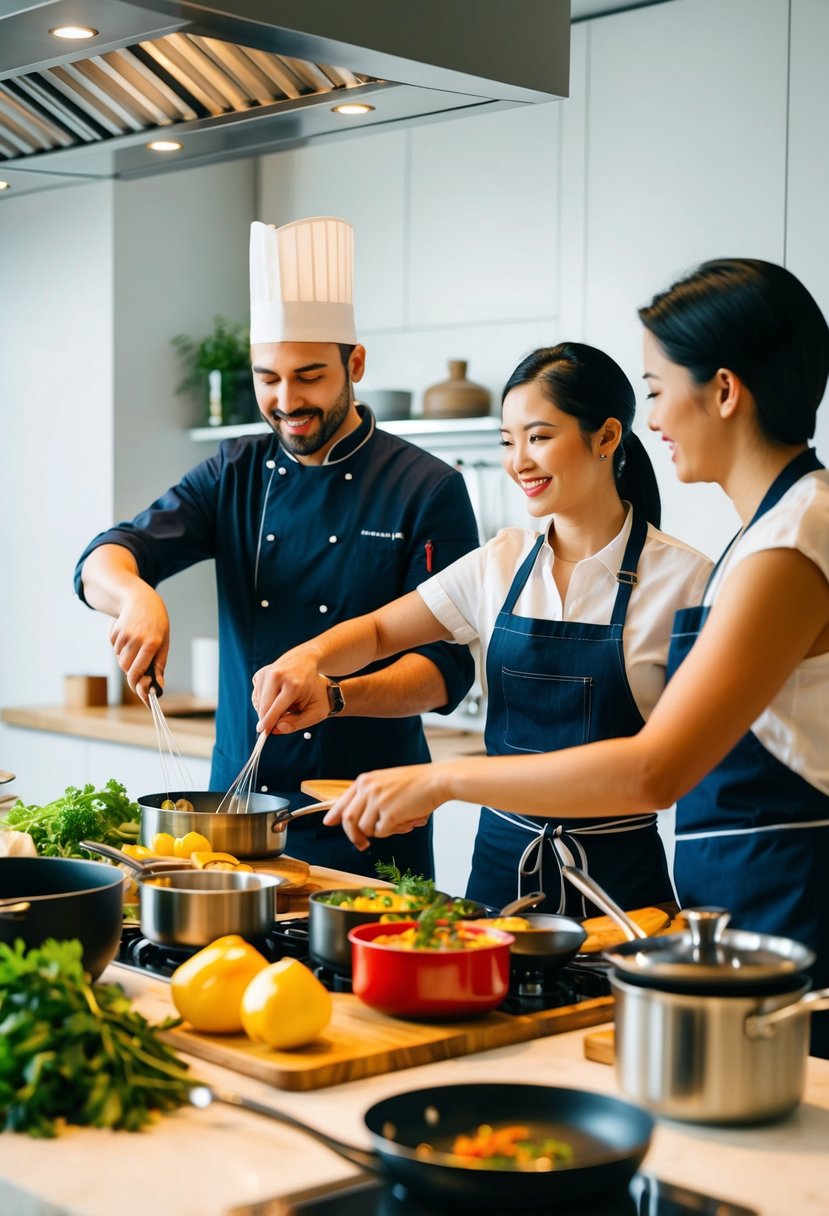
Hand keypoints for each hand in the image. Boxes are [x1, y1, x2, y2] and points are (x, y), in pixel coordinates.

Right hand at [108, 586, 169, 704]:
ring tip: (137, 645)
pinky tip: (129, 636)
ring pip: (120, 659)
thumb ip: (159, 664)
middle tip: (140, 668)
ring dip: (127, 659)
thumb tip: (159, 685)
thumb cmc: (157, 623)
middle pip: (126, 668)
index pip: (138, 672)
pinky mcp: (115, 632)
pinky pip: (115, 649)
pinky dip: (121, 649)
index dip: (137, 685)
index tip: (140, 692)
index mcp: (151, 643)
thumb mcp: (164, 641)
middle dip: (132, 672)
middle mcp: (136, 639)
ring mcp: (124, 635)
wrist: (140, 598)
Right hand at [252, 649, 330, 735]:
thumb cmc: (314, 690)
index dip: (268, 723)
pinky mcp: (259, 674)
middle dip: (268, 719)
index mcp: (293, 685)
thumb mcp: (315, 710)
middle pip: (263, 707)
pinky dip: (264, 702)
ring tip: (285, 704)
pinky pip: (256, 696)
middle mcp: (277, 676)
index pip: (275, 709)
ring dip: (268, 710)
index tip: (263, 734)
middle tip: (279, 722)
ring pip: (258, 703)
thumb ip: (297, 723)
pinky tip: (277, 697)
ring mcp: (266, 673)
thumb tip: (276, 730)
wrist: (307, 664)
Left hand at [323, 765, 446, 850]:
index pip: (343, 801)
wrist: (435, 781)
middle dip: (353, 835)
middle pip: (349, 820)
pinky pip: (382, 832)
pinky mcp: (389, 814)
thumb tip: (353, 816)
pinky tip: (406, 821)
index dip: (335, 814)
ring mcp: (377, 802)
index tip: (328, 823)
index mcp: (365, 781)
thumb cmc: (416, 783)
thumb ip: (369, 795)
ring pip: (365, 829)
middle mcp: (368, 790)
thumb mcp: (386, 782)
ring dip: (379, 832)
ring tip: (397, 822)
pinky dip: (392, 831)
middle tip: (361, 844)